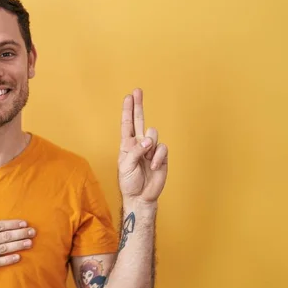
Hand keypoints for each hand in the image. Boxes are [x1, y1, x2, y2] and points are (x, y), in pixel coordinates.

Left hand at [118, 88, 168, 203]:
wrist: (141, 196)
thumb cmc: (129, 182)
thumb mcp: (125, 166)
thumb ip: (135, 151)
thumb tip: (148, 140)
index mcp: (127, 144)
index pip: (127, 124)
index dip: (128, 110)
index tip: (129, 97)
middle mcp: (139, 143)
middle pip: (140, 120)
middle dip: (139, 105)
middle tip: (138, 91)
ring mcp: (151, 149)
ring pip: (153, 134)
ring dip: (149, 146)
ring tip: (146, 159)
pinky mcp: (161, 156)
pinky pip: (162, 148)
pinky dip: (158, 156)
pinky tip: (154, 166)